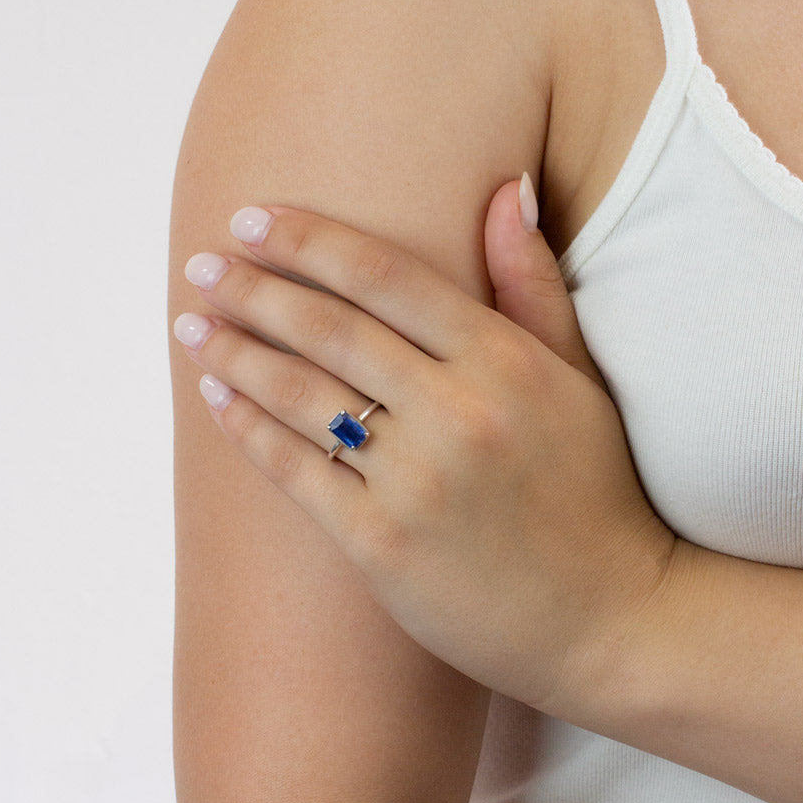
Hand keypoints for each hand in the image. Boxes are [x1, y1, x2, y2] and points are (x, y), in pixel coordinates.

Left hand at [173, 179, 674, 718]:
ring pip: (303, 397)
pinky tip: (218, 398)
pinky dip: (250, 430)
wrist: (610, 616)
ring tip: (192, 325)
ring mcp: (415, 482)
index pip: (386, 277)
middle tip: (203, 266)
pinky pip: (297, 473)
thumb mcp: (578, 376)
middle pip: (330, 330)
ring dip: (236, 354)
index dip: (311, 242)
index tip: (254, 220)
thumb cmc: (595, 488)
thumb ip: (533, 282)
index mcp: (504, 360)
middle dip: (255, 290)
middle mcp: (456, 412)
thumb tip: (508, 186)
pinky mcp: (382, 545)